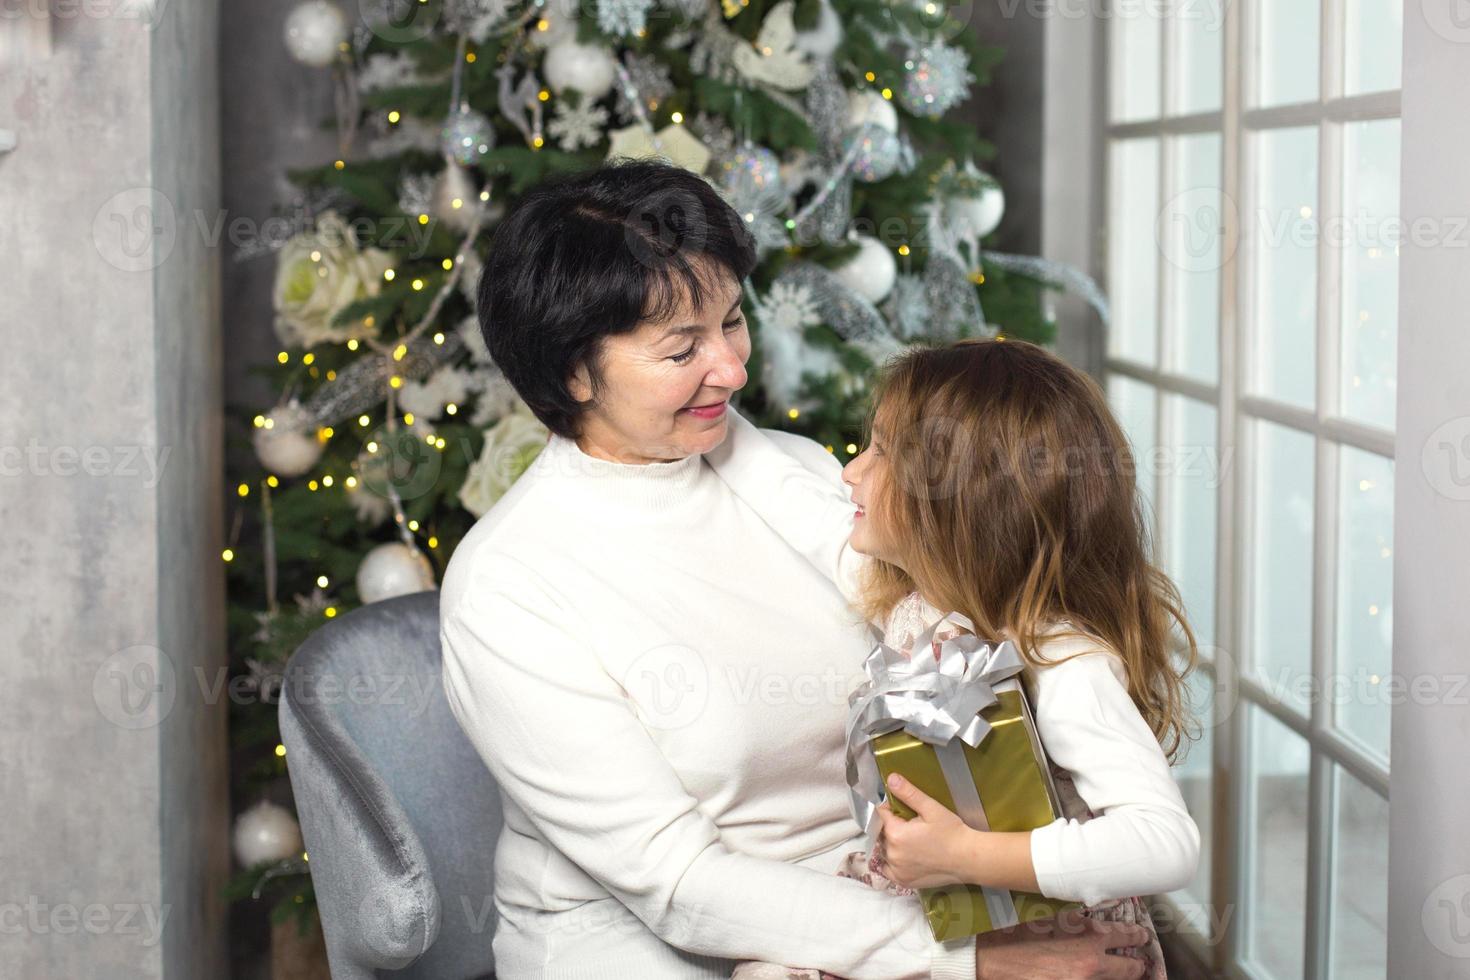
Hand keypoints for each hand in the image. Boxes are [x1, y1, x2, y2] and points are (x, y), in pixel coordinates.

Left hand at [876, 773, 974, 889]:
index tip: (904, 810)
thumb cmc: (952, 832)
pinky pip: (888, 869)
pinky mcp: (903, 881)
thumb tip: (891, 778)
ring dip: (892, 844)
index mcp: (895, 833)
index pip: (882, 814)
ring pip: (885, 851)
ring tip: (912, 841)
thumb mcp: (931, 808)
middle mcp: (891, 853)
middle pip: (883, 833)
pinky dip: (893, 863)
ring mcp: (896, 870)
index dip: (891, 809)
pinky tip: (906, 856)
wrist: (968, 859)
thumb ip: (909, 793)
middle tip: (912, 826)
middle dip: (892, 827)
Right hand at [974, 908, 1152, 979]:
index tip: (1141, 937)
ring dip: (1118, 976)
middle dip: (1136, 964)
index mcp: (1089, 937)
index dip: (1138, 936)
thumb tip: (1099, 920)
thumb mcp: (1053, 918)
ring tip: (1123, 972)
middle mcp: (1092, 963)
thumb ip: (1080, 921)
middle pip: (1130, 968)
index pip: (1127, 937)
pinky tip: (1091, 976)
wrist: (992, 959)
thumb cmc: (1018, 933)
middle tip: (1139, 962)